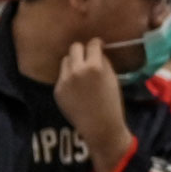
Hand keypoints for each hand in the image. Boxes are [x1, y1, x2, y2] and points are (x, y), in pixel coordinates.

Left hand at [55, 40, 132, 171]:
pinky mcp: (57, 89)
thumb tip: (96, 52)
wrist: (100, 126)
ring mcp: (64, 80)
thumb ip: (103, 62)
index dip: (96, 44)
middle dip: (82, 51)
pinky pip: (62, 76)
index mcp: (94, 66)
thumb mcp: (113, 79)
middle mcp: (77, 70)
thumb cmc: (111, 103)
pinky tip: (77, 89)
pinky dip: (69, 78)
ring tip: (81, 74)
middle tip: (88, 58)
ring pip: (66, 61)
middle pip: (75, 48)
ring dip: (73, 63)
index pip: (92, 44)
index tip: (98, 46)